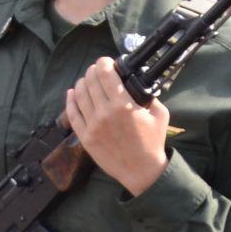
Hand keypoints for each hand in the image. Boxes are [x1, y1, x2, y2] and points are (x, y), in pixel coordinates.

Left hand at [66, 57, 169, 195]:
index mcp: (123, 105)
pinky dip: (70, 100)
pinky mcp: (84, 136)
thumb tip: (138, 84)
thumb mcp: (160, 114)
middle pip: (91, 82)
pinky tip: (72, 93)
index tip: (106, 61)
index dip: (104, 63)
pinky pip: (72, 113)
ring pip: (79, 95)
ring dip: (82, 82)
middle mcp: (104, 112)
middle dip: (93, 71)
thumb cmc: (153, 142)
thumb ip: (150, 96)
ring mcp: (92, 125)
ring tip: (87, 80)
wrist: (141, 170)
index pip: (106, 75)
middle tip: (97, 69)